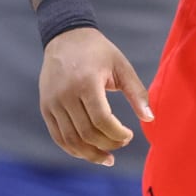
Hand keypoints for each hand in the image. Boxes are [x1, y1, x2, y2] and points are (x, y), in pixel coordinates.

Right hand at [38, 27, 152, 165]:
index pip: (101, 119)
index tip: (129, 135)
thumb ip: (136, 92)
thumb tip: (150, 119)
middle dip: (107, 144)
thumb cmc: (99, 52)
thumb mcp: (121, 66)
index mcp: (86, 82)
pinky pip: (58, 136)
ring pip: (70, 139)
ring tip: (107, 158)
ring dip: (90, 154)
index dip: (117, 134)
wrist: (66, 37)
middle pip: (86, 132)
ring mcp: (52, 102)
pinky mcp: (45, 107)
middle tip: (122, 144)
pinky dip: (73, 149)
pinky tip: (88, 153)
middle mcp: (65, 94)